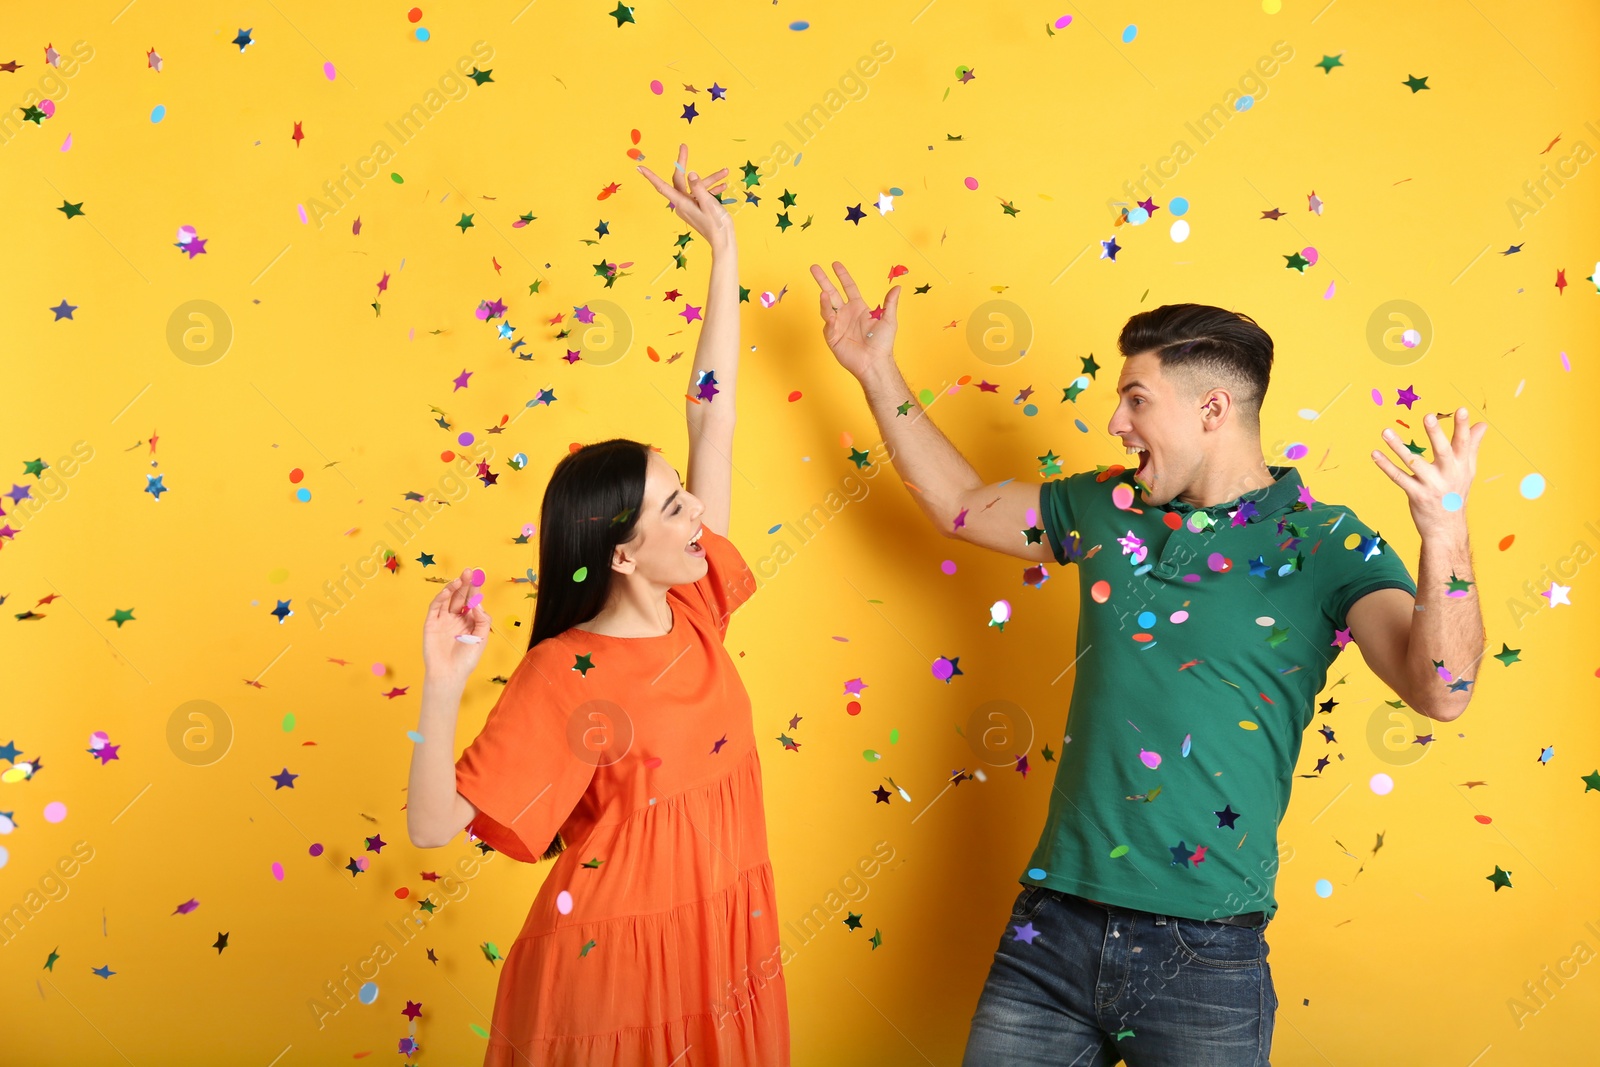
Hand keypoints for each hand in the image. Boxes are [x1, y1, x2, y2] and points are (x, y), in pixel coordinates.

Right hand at [422, 569, 491, 688]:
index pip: (472, 601)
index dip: (475, 589)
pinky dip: (440, 598)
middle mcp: (456, 618)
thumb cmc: (467, 659)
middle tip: (469, 571)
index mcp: (469, 621)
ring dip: (453, 588)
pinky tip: (447, 591)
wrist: (449, 674)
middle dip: (465, 584)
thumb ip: (482, 619)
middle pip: (460, 597)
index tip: (478, 577)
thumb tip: (478, 603)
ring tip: (460, 579)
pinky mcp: (431, 624)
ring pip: (448, 600)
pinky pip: (435, 608)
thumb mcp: (481, 638)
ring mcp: (443, 620)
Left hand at [636, 144, 732, 248]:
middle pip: (679, 180)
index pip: (662, 187)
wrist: (724, 242)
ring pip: (695, 187)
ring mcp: (689, 207)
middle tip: (684, 147)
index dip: (651, 177)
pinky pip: (701, 195)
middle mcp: (683, 204)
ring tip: (725, 173)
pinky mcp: (697, 209)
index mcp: (682, 203)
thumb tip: (691, 174)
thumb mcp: (709, 203)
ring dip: (710, 180)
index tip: (640, 168)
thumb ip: (699, 188)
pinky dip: (712, 189)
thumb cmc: (717, 225)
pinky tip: (724, 185)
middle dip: (683, 163)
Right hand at [810, 261, 900, 380]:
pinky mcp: (833, 338)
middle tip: (814, 268)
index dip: (842, 275)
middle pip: (832, 293)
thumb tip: (897, 287)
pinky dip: (830, 321)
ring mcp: (838, 325)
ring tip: (823, 293)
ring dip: (825, 301)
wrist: (874, 362)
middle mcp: (846, 314)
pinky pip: (829, 326)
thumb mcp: (889, 320)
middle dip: (823, 280)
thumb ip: (890, 303)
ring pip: (827, 308)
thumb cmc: (882, 343)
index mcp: (858, 307)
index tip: (835, 264)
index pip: (848, 287)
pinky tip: (833, 319)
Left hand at [1371, 407, 1488, 536]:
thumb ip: (1472, 446)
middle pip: (1442, 451)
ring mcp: (1431, 485)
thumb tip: (1482, 425)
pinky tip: (1374, 454)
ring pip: (1414, 462)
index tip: (1461, 410)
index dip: (1463, 427)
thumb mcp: (1467, 471)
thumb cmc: (1456, 494)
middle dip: (1436, 434)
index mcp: (1462, 466)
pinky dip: (1385, 466)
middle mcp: (1448, 474)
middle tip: (1428, 416)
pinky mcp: (1416, 495)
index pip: (1463, 443)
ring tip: (1385, 431)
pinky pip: (1399, 478)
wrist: (1447, 529)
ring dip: (1398, 446)